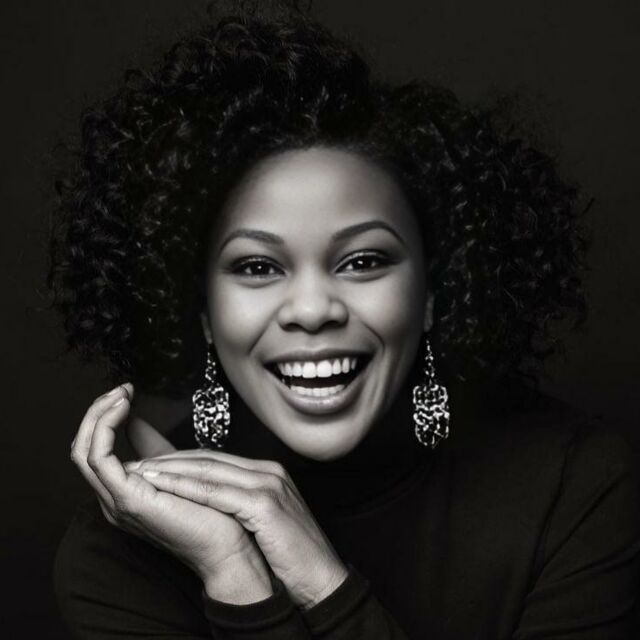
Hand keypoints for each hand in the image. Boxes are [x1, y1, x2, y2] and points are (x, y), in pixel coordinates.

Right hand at [69, 384, 272, 602]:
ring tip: (121, 394)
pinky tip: (123, 408)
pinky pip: (99, 458)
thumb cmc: (210, 510)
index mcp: (123, 492)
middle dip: (98, 412)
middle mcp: (113, 498)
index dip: (104, 418)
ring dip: (99, 416)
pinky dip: (105, 428)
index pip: (95, 451)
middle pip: (83, 449)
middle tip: (121, 389)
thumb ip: (153, 449)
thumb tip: (136, 421)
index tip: (126, 392)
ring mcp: (116, 501)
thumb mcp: (176, 469)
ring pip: (84, 451)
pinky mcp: (127, 499)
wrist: (228, 544)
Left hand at [127, 449, 349, 608]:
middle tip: (135, 463)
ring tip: (138, 472)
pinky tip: (161, 488)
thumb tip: (207, 504)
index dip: (179, 460)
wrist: (321, 578)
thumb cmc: (290, 556)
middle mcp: (267, 471)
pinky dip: (184, 488)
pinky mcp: (264, 504)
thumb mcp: (264, 521)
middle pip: (208, 459)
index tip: (151, 464)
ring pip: (208, 470)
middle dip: (169, 459)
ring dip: (169, 470)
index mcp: (266, 473)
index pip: (215, 459)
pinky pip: (216, 493)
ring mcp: (267, 484)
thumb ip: (240, 503)